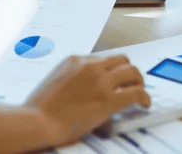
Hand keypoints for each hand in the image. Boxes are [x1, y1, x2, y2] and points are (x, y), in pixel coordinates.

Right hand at [25, 55, 149, 146]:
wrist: (36, 121)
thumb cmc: (39, 108)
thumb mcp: (55, 80)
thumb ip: (72, 77)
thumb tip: (84, 85)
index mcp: (75, 59)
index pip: (103, 59)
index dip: (111, 70)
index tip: (114, 79)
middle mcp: (90, 66)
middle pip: (122, 60)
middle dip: (128, 71)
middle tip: (131, 82)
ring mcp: (101, 82)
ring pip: (133, 72)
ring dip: (139, 82)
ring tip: (140, 91)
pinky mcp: (108, 100)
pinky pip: (136, 93)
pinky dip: (145, 97)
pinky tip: (145, 104)